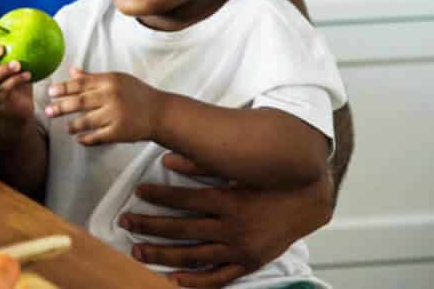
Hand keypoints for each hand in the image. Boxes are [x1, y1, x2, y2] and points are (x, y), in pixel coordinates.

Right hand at [0, 30, 33, 123]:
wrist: (17, 108)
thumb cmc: (15, 78)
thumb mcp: (15, 59)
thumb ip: (16, 44)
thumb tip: (28, 20)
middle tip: (1, 49)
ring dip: (1, 70)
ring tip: (17, 64)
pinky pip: (4, 91)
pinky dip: (15, 81)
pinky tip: (28, 75)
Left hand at [44, 67, 160, 144]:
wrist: (160, 112)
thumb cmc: (136, 94)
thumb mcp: (117, 80)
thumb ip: (93, 77)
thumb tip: (71, 71)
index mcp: (110, 81)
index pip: (81, 83)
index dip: (63, 88)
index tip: (50, 92)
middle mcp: (111, 96)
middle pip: (79, 102)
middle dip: (61, 106)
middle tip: (48, 111)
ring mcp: (115, 115)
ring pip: (86, 121)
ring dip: (72, 125)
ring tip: (66, 128)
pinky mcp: (119, 132)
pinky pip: (97, 137)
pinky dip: (86, 139)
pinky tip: (79, 139)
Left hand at [120, 153, 333, 287]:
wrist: (308, 202)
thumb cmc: (269, 180)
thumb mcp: (238, 168)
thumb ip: (203, 163)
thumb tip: (168, 158)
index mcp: (230, 200)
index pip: (185, 199)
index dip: (159, 195)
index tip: (138, 192)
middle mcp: (233, 227)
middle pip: (182, 229)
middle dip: (150, 226)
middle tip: (125, 222)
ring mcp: (241, 249)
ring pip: (194, 256)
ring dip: (163, 255)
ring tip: (136, 250)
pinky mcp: (249, 263)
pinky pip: (219, 277)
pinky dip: (196, 281)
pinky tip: (173, 279)